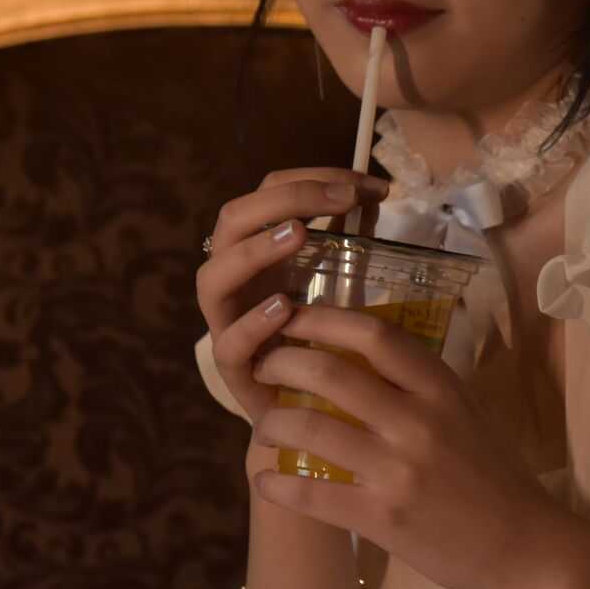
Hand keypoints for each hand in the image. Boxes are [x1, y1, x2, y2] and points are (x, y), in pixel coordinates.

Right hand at [194, 166, 390, 424]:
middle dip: (283, 200)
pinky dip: (252, 323)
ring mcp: (226, 322)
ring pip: (213, 276)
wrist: (308, 410)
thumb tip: (375, 195)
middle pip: (232, 220)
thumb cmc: (318, 337)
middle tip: (337, 198)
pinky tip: (283, 308)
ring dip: (255, 250)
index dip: (313, 178)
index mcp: (256, 249)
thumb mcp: (337, 279)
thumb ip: (348, 239)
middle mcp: (234, 278)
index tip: (365, 184)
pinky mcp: (233, 369)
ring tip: (299, 235)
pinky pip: (228, 342)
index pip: (268, 192)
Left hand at [247, 304, 567, 588]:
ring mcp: (398, 470)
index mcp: (441, 388)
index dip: (322, 319)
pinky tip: (265, 480)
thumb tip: (363, 351)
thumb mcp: (467, 412)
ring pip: (310, 429)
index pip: (373, 335)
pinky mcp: (382, 518)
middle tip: (264, 368)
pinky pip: (311, 495)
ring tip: (264, 425)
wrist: (526, 550)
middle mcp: (418, 421)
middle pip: (329, 372)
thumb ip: (420, 384)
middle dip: (282, 364)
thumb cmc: (496, 477)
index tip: (292, 318)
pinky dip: (276, 485)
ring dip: (272, 423)